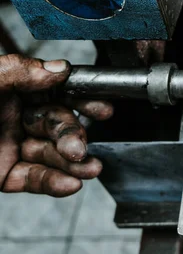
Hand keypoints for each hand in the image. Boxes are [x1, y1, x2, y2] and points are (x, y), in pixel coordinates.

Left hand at [0, 55, 112, 196]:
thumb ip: (18, 71)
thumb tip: (58, 69)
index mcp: (12, 89)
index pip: (57, 91)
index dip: (82, 100)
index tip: (103, 109)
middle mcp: (13, 117)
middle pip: (57, 126)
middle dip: (74, 137)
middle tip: (81, 148)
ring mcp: (9, 147)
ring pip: (50, 154)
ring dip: (73, 164)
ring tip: (90, 170)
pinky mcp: (2, 175)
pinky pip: (33, 180)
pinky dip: (53, 183)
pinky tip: (71, 184)